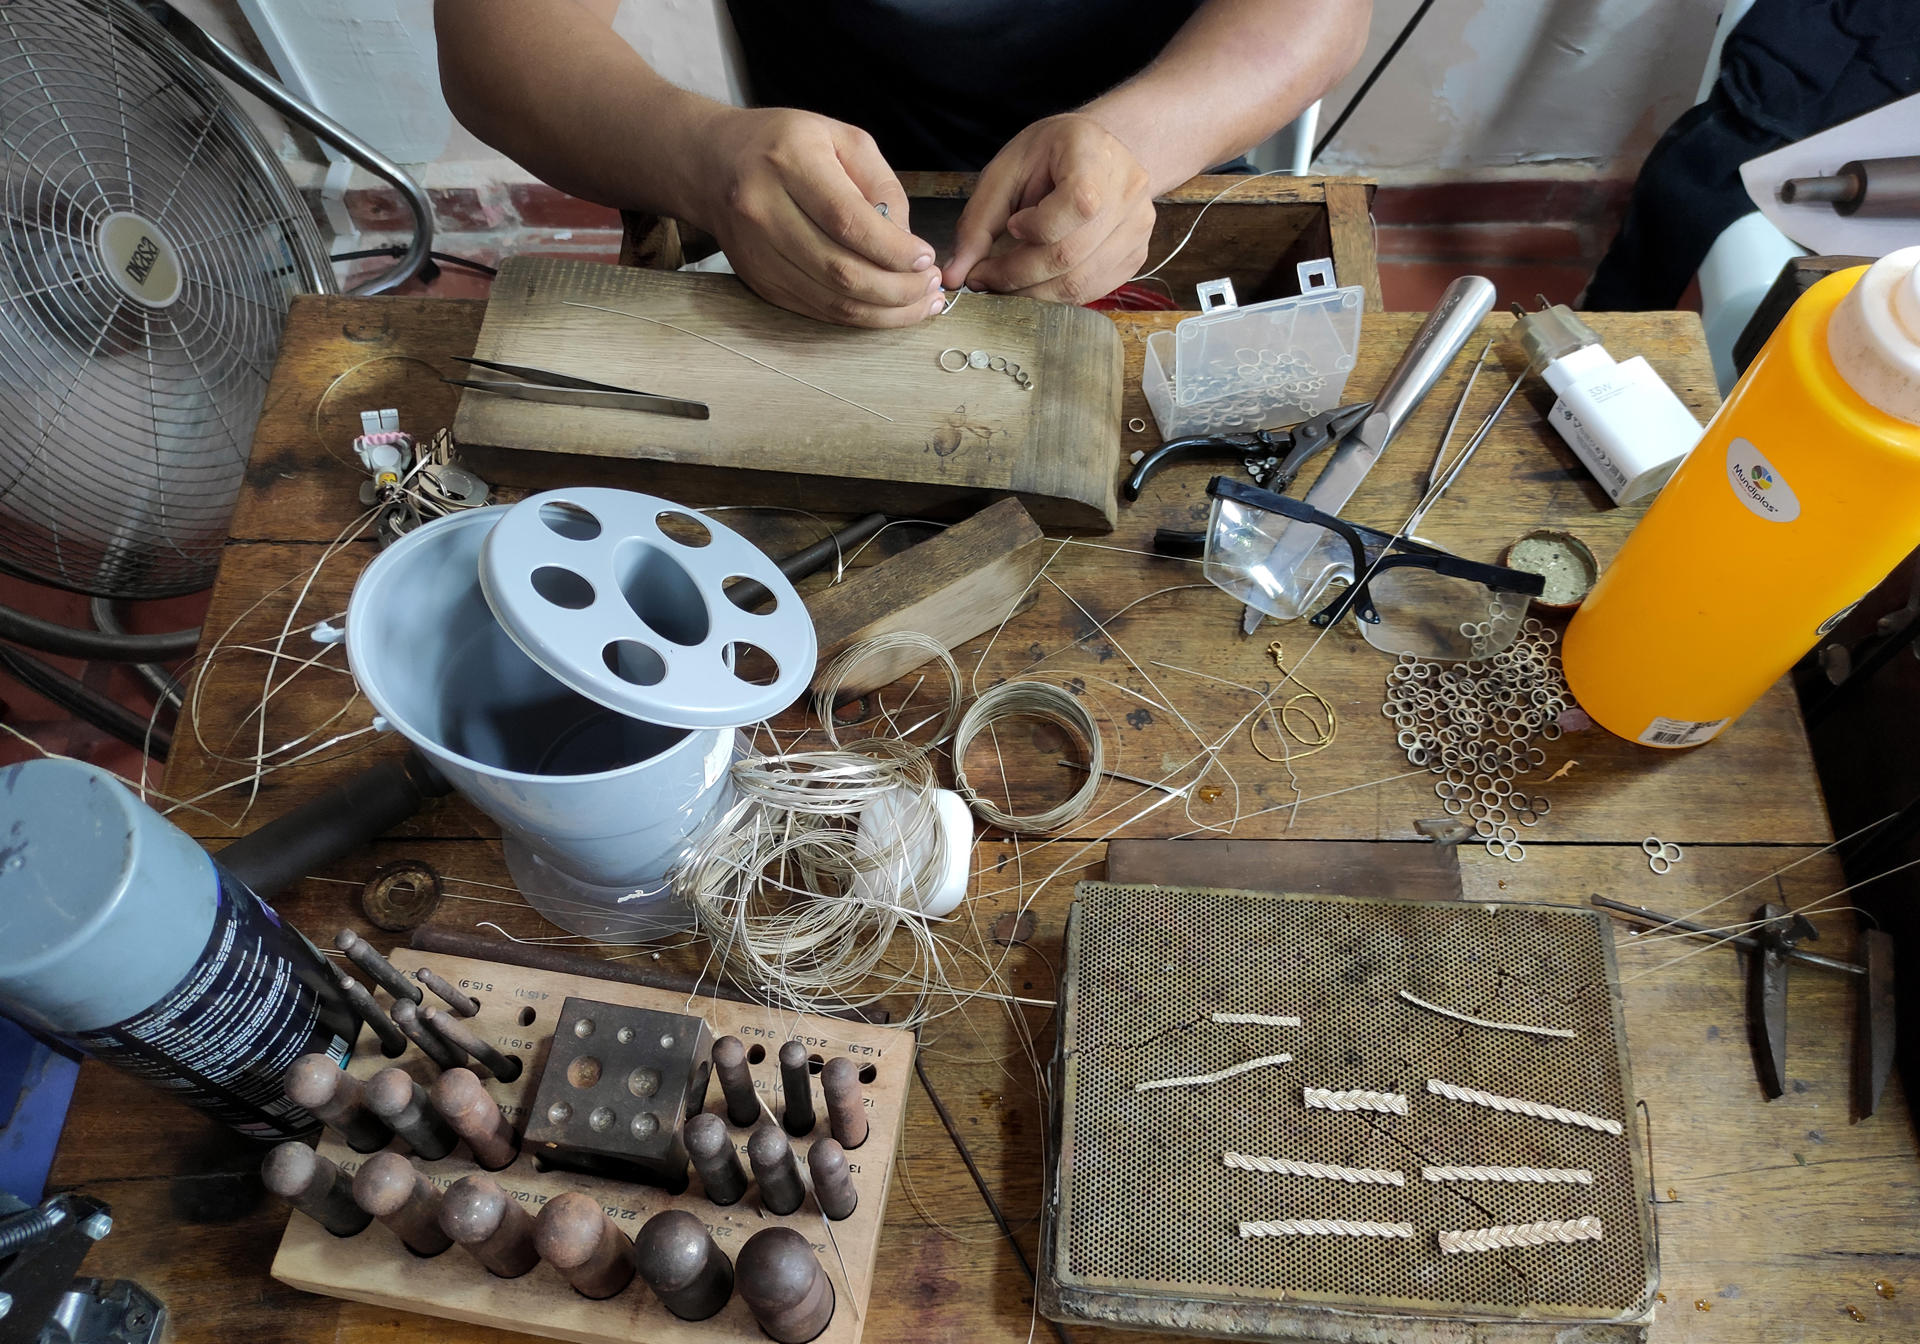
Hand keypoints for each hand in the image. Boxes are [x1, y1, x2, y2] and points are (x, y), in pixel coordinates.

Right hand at [689, 107, 944, 326]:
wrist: (712, 164)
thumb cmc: (787, 145)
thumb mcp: (841, 139)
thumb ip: (881, 185)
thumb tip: (907, 243)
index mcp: (788, 162)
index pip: (846, 220)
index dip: (891, 249)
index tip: (926, 258)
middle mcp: (763, 209)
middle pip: (839, 270)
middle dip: (896, 289)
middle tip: (930, 287)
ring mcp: (756, 251)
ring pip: (829, 300)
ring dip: (883, 311)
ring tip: (920, 304)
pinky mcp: (758, 280)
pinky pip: (816, 309)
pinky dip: (857, 316)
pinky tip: (887, 309)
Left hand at [943, 114, 1154, 304]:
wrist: (1095, 151)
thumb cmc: (1047, 157)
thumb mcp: (1005, 172)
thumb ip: (978, 223)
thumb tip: (953, 277)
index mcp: (1095, 155)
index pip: (1078, 204)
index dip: (1038, 228)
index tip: (1012, 226)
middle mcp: (1128, 191)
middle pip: (1071, 254)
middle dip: (1017, 275)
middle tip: (983, 278)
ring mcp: (1138, 227)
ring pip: (1080, 282)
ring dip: (1032, 293)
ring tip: (1004, 282)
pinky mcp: (1136, 256)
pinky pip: (1091, 290)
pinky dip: (1055, 296)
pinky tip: (1034, 282)